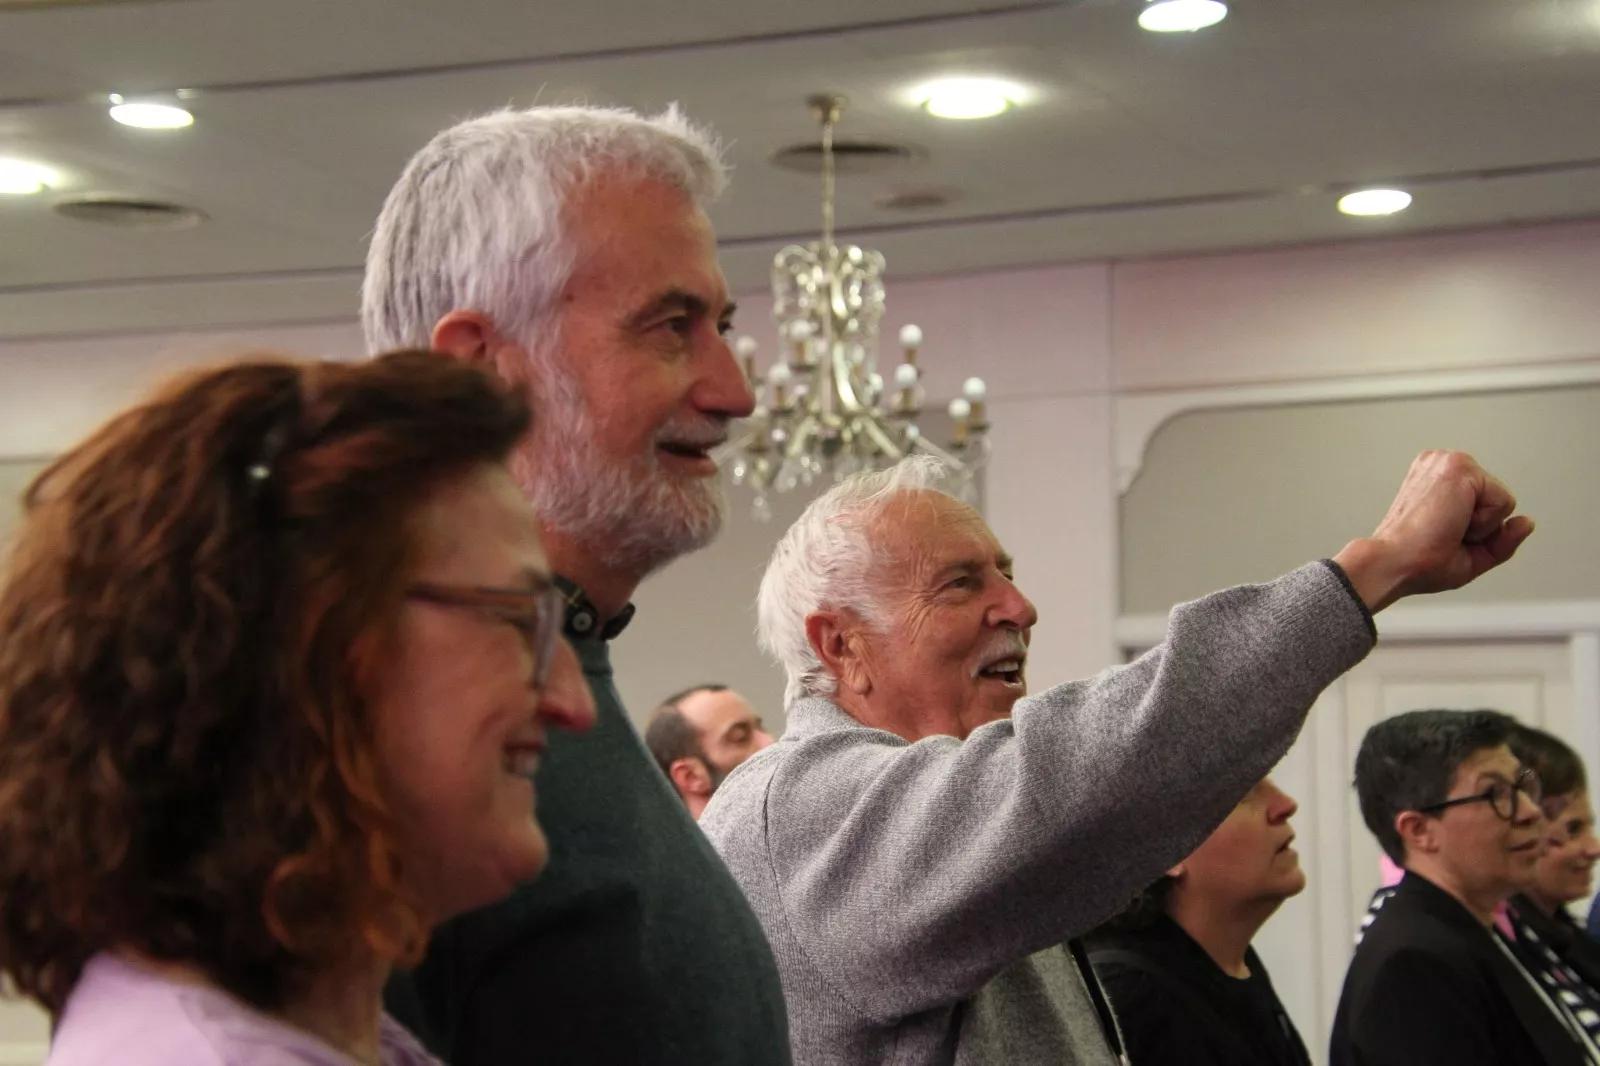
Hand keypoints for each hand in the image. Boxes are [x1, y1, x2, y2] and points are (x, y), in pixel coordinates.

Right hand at [1332, 450, 1533, 612]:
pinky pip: (1503, 502)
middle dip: (1480, 525)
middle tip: (1445, 533)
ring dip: (1481, 524)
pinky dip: (1484, 522)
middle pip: (1496, 499)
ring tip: (1446, 527)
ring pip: (1500, 499)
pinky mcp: (1459, 467)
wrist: (1393, 562)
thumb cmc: (1418, 562)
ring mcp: (1449, 461)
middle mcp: (1440, 463)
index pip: (1485, 502)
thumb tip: (1527, 522)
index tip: (1441, 535)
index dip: (1474, 529)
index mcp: (1435, 477)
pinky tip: (1452, 522)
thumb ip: (1502, 539)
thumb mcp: (1470, 555)